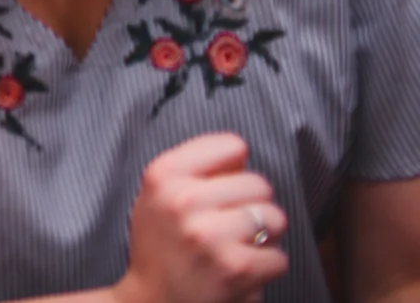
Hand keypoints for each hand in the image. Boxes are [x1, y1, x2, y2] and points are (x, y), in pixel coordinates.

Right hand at [117, 133, 286, 302]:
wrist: (153, 302)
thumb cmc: (161, 246)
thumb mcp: (157, 196)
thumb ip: (194, 169)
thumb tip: (243, 153)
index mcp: (163, 175)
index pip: (231, 146)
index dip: (235, 169)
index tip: (223, 187)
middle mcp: (183, 200)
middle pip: (259, 184)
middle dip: (253, 206)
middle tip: (230, 226)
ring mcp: (210, 235)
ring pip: (274, 218)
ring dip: (264, 237)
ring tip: (238, 247)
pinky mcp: (235, 268)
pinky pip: (279, 258)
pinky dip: (266, 268)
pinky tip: (241, 272)